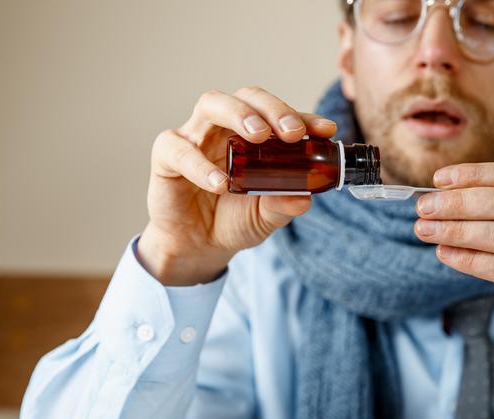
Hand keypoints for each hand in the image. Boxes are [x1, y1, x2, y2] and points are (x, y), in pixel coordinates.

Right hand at [138, 87, 336, 285]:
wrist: (198, 247)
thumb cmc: (233, 220)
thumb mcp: (266, 217)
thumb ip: (283, 205)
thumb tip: (304, 199)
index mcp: (253, 136)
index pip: (279, 115)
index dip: (303, 118)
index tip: (326, 130)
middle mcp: (225, 128)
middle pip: (246, 96)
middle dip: (272, 109)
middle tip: (292, 132)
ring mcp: (194, 137)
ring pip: (212, 104)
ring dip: (239, 115)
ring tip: (259, 137)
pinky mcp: (167, 157)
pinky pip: (180, 150)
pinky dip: (200, 164)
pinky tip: (220, 183)